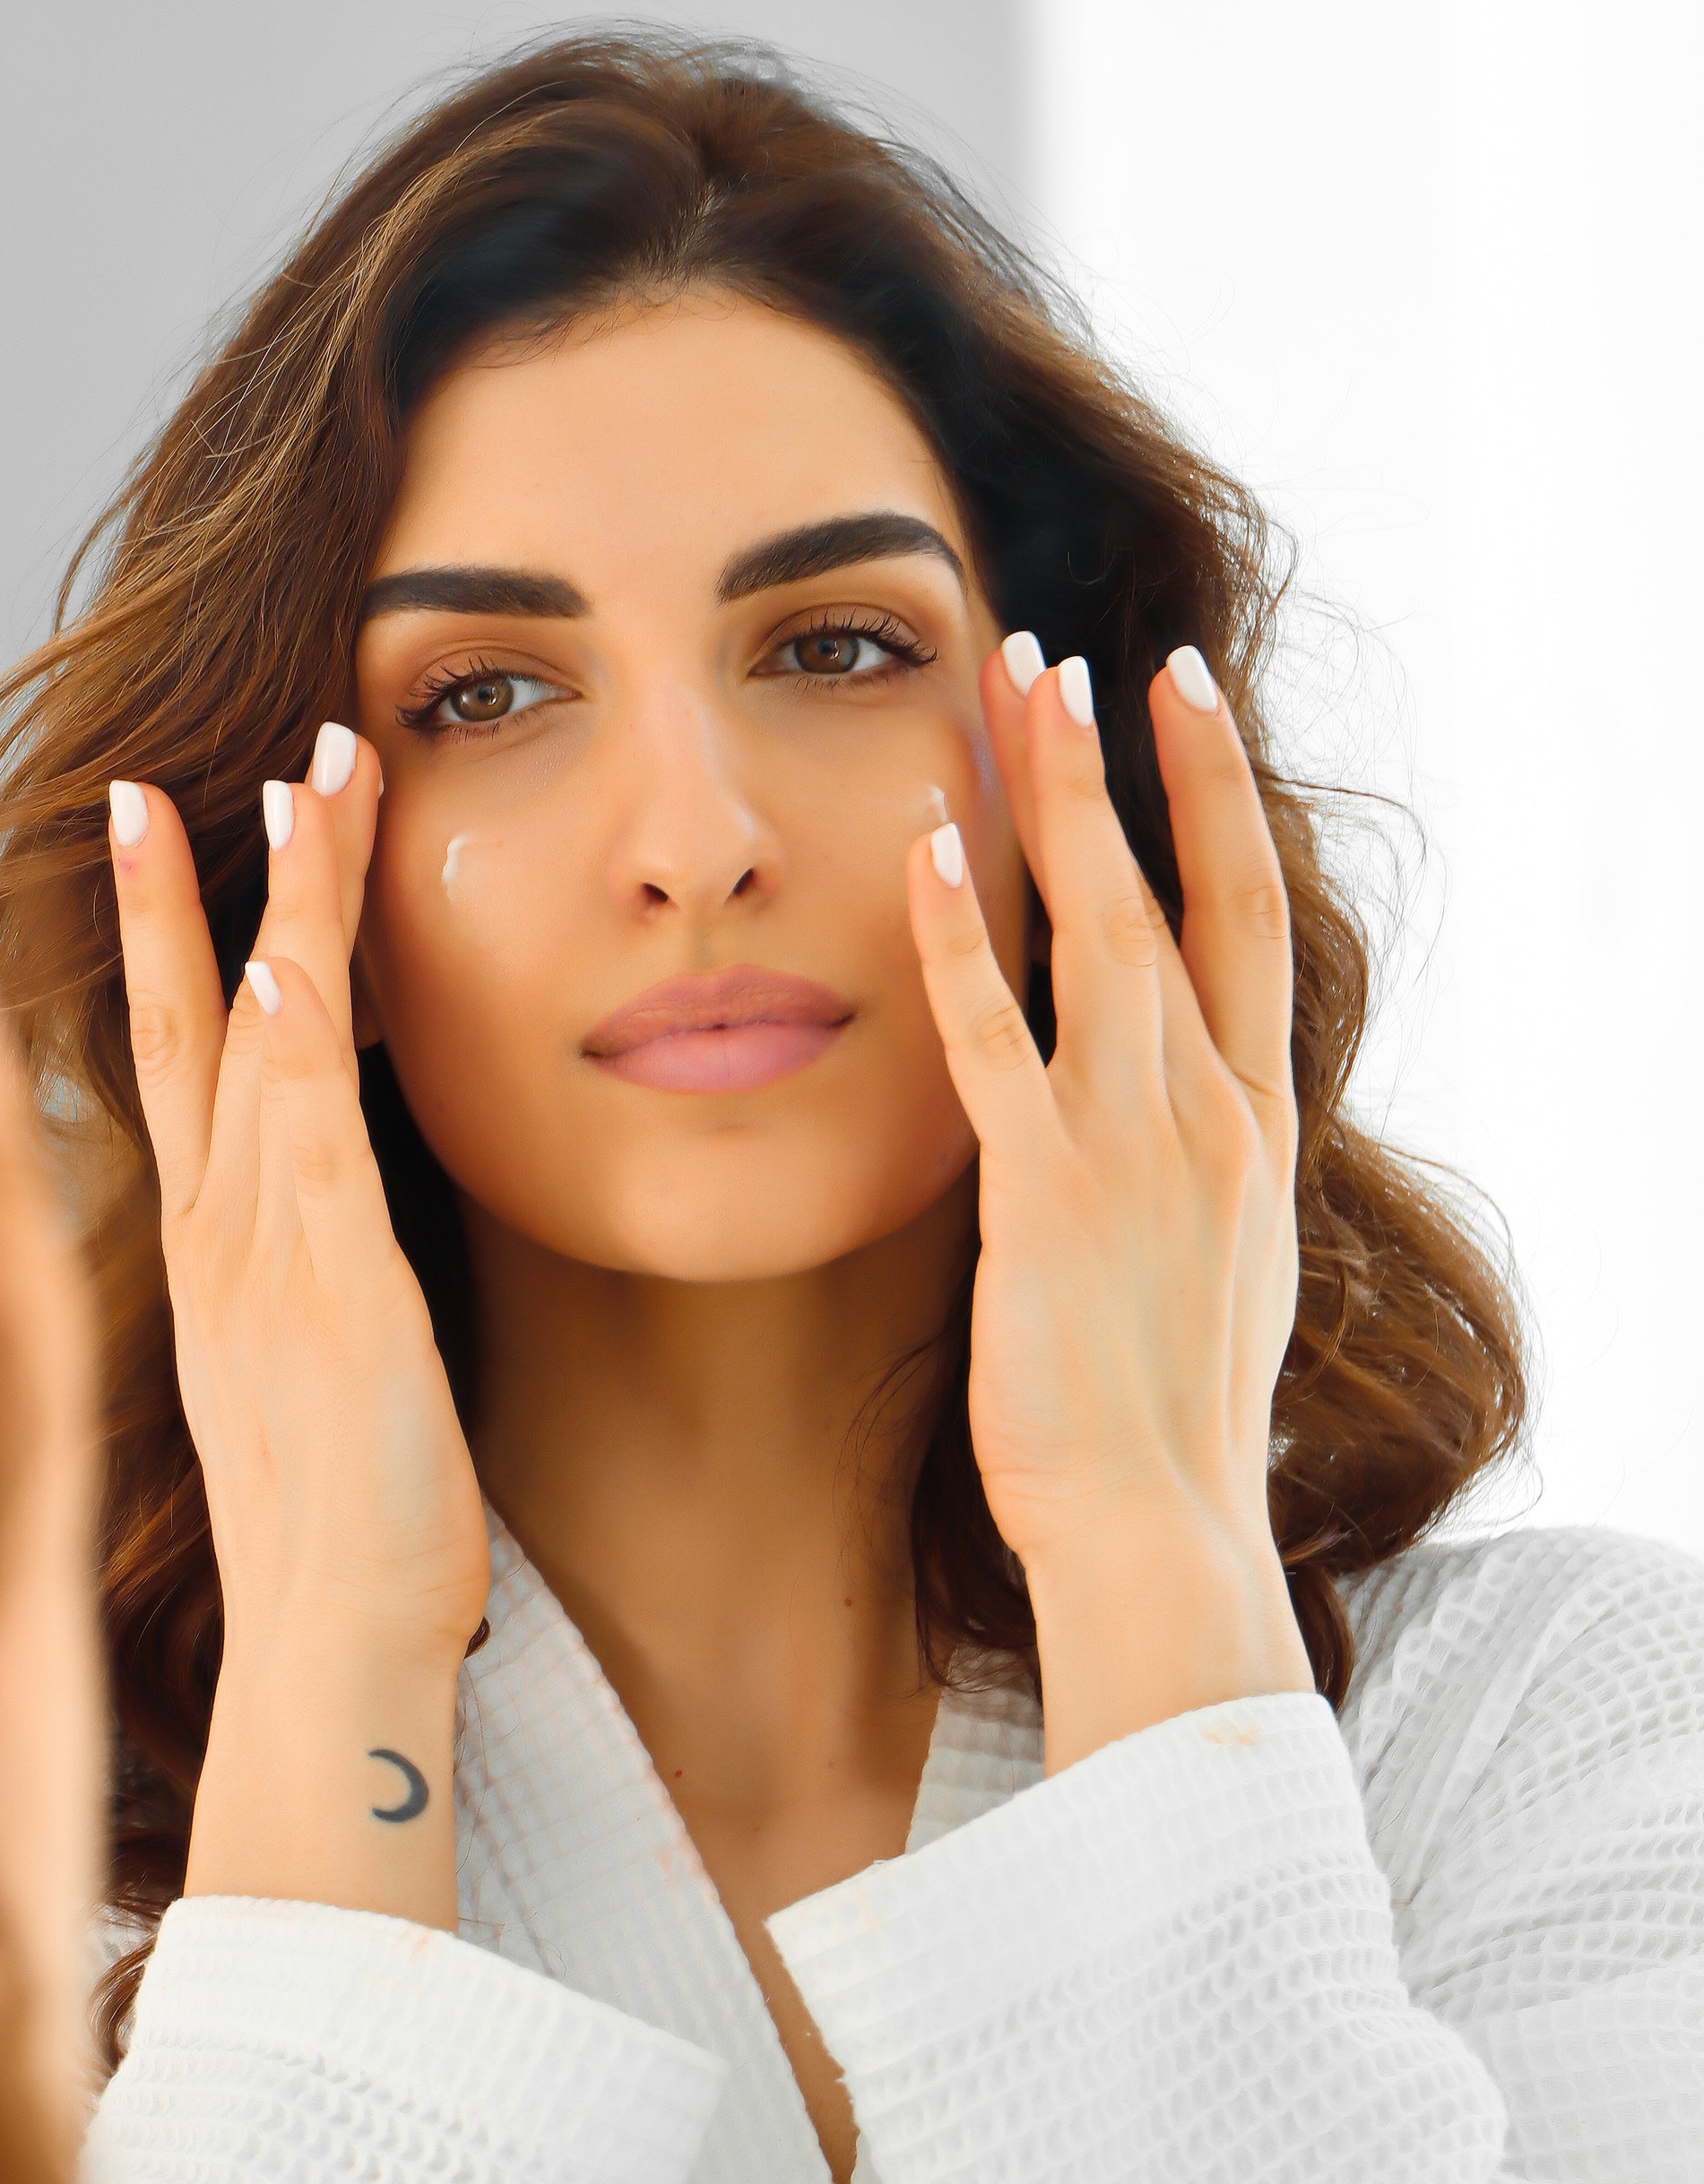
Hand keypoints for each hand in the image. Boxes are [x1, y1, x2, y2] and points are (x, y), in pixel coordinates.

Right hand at [105, 730, 487, 1919]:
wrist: (333, 1648)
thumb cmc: (344, 1519)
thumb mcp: (311, 1363)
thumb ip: (308, 1266)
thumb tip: (336, 1203)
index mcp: (213, 1247)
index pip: (181, 1055)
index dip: (168, 935)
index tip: (167, 824)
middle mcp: (217, 1235)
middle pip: (188, 1025)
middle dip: (184, 889)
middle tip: (167, 770)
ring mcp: (265, 1259)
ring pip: (258, 1047)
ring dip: (280, 912)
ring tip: (301, 786)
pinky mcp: (331, 1295)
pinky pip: (308, 1146)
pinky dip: (299, 1046)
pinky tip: (296, 959)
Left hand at [906, 638, 1314, 1761]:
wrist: (1158, 1531)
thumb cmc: (1170, 1415)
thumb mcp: (1215, 1259)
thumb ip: (1189, 1159)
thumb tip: (1163, 1101)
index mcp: (1254, 1124)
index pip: (1249, 918)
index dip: (1218, 798)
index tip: (1184, 697)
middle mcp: (1213, 1113)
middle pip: (1178, 893)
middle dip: (1131, 764)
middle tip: (1083, 652)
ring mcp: (1137, 1147)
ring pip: (1104, 932)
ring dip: (1057, 803)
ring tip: (1015, 686)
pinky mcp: (1045, 1197)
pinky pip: (996, 1037)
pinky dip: (965, 939)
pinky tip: (930, 849)